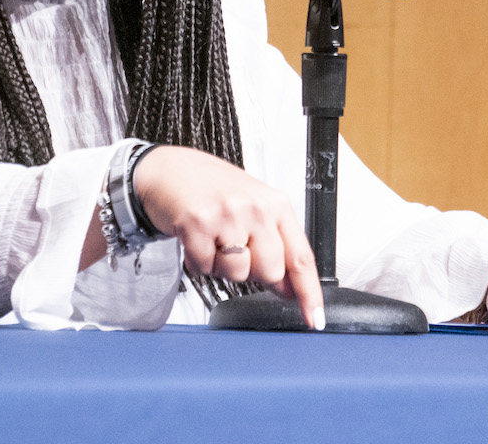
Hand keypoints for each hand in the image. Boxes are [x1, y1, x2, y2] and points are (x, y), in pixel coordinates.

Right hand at [130, 146, 324, 329]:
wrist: (173, 170)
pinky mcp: (197, 224)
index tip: (315, 318)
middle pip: (271, 271)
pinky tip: (198, 239)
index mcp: (276, 204)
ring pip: (237, 273)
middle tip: (239, 249)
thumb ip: (276, 244)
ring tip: (216, 240)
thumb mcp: (256, 207)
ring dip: (224, 266)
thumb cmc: (216, 189)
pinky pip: (205, 268)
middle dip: (255, 272)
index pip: (301, 256)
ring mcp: (226, 216)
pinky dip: (200, 262)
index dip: (309, 292)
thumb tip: (290, 288)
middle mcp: (255, 208)